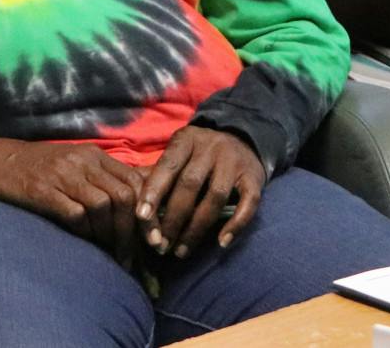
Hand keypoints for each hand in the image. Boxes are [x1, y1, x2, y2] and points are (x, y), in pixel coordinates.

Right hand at [0, 132, 143, 260]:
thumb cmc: (36, 167)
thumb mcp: (74, 164)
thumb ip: (104, 177)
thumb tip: (139, 200)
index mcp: (94, 155)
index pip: (135, 180)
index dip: (147, 211)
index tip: (150, 237)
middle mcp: (83, 162)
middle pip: (124, 196)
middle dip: (132, 230)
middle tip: (131, 254)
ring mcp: (62, 175)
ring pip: (104, 206)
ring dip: (110, 236)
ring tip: (111, 256)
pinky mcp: (43, 192)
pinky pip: (76, 215)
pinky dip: (86, 234)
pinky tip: (86, 245)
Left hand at [136, 126, 265, 258]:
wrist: (243, 138)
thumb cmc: (200, 155)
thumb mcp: (180, 153)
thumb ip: (161, 175)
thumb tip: (135, 211)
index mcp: (186, 140)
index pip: (167, 167)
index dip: (153, 192)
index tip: (141, 218)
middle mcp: (211, 147)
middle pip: (189, 185)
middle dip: (173, 219)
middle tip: (160, 245)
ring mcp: (234, 161)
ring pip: (215, 197)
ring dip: (197, 228)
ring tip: (181, 251)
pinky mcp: (254, 177)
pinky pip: (247, 203)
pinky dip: (235, 225)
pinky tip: (221, 242)